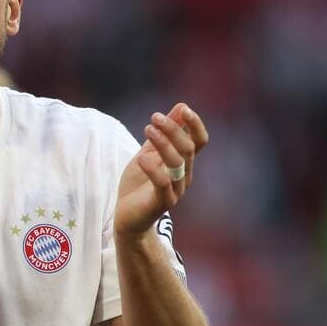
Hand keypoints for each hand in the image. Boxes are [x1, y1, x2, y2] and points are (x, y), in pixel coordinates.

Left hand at [115, 103, 208, 238]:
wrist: (127, 218)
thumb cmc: (138, 185)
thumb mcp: (149, 153)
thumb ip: (163, 134)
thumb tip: (180, 107)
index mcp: (184, 163)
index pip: (199, 141)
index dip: (195, 124)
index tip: (182, 108)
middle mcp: (185, 176)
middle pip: (188, 148)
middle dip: (173, 129)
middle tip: (154, 118)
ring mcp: (176, 190)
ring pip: (178, 163)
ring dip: (163, 143)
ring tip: (147, 129)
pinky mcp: (163, 203)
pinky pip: (163, 184)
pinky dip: (153, 168)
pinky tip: (141, 157)